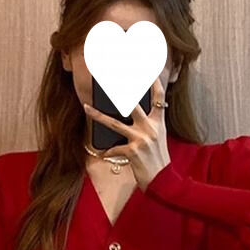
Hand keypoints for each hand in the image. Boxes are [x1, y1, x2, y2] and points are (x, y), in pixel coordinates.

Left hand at [82, 75, 170, 191]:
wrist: (163, 181)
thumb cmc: (158, 160)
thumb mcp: (157, 138)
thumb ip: (148, 124)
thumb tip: (131, 113)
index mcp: (158, 123)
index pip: (159, 97)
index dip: (154, 81)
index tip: (148, 67)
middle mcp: (150, 128)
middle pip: (133, 104)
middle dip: (120, 89)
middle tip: (109, 77)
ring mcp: (141, 139)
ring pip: (114, 123)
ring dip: (98, 115)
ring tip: (86, 107)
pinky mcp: (132, 151)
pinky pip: (114, 148)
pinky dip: (107, 151)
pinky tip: (102, 153)